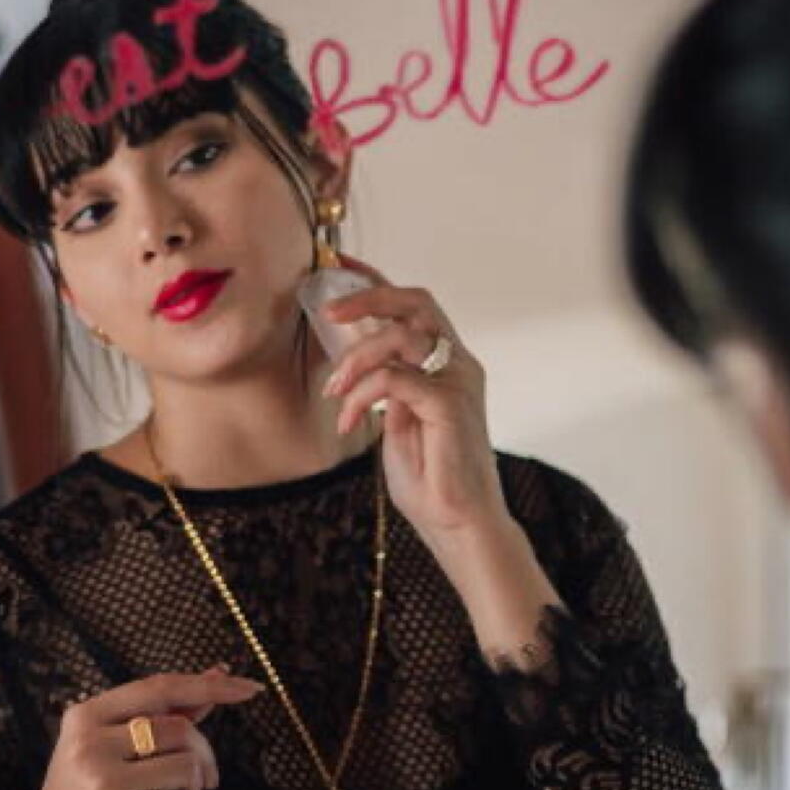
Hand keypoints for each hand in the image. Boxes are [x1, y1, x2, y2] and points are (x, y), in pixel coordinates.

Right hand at [4, 666, 262, 789]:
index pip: (161, 686)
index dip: (210, 685)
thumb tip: (219, 672)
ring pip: (186, 766)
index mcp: (86, 716)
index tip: (251, 688)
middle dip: (205, 754)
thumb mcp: (114, 749)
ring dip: (194, 789)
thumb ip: (166, 711)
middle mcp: (88, 744)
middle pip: (180, 728)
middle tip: (208, 779)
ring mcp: (100, 782)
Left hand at [321, 253, 514, 585]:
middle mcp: (460, 364)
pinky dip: (362, 394)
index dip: (377, 282)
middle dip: (368, 297)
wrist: (458, 523)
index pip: (415, 308)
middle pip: (417, 302)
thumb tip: (358, 358)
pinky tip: (350, 422)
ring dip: (355, 360)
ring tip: (334, 392)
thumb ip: (388, 385)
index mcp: (449, 365)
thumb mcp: (397, 419)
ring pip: (400, 337)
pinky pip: (395, 378)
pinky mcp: (449, 404)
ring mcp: (459, 382)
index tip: (339, 267)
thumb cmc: (430, 477)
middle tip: (330, 312)